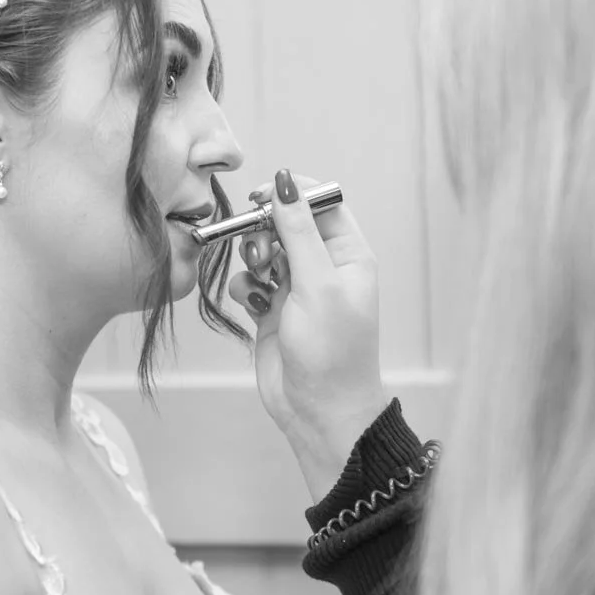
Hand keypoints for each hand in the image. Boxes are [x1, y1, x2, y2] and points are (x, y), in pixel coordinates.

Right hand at [229, 170, 386, 500]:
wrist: (318, 412)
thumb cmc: (331, 351)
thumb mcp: (317, 284)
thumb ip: (298, 231)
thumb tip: (285, 182)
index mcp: (349, 255)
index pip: (322, 204)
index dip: (292, 195)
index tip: (262, 198)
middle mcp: (324, 268)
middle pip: (286, 223)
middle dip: (266, 231)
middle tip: (262, 254)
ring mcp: (296, 289)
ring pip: (263, 250)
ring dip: (253, 259)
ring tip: (261, 285)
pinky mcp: (271, 310)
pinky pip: (249, 281)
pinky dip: (246, 287)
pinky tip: (253, 304)